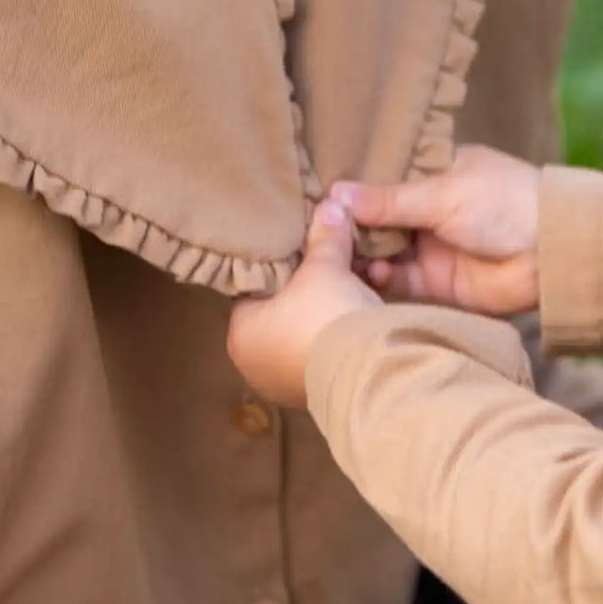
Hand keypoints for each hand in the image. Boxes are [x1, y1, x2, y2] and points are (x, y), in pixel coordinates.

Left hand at [227, 203, 381, 407]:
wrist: (363, 370)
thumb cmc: (325, 314)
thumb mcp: (326, 267)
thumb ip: (325, 237)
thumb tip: (331, 205)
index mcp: (239, 335)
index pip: (254, 292)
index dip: (279, 272)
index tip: (301, 258)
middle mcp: (252, 367)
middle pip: (277, 317)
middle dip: (300, 298)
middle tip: (324, 274)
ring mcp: (282, 388)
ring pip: (299, 341)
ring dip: (317, 323)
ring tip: (342, 297)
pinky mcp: (314, 398)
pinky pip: (319, 360)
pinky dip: (331, 344)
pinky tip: (350, 326)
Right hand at [334, 145, 541, 316]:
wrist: (551, 252)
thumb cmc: (504, 202)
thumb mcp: (442, 192)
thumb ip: (389, 199)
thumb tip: (335, 194)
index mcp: (432, 173)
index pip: (381, 178)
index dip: (351, 188)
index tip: (315, 193)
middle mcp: (426, 209)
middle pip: (374, 218)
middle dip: (348, 225)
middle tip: (315, 230)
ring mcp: (429, 245)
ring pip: (380, 250)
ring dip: (360, 253)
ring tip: (334, 254)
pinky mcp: (434, 282)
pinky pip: (396, 280)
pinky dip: (379, 278)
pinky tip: (368, 273)